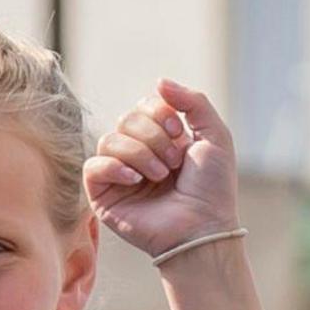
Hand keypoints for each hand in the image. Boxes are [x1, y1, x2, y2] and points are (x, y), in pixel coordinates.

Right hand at [87, 80, 248, 262]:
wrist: (203, 229)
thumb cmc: (212, 189)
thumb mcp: (216, 137)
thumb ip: (194, 102)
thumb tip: (159, 81)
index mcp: (162, 139)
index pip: (144, 105)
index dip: (159, 112)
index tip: (180, 132)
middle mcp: (138, 153)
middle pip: (126, 119)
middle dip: (153, 137)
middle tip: (174, 163)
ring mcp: (119, 174)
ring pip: (109, 140)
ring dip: (139, 154)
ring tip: (161, 176)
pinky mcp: (103, 195)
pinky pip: (93, 165)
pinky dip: (114, 167)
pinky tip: (135, 179)